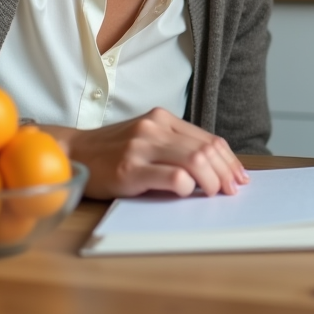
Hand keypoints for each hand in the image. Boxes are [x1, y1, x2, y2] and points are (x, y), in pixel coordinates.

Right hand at [41, 108, 248, 199]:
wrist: (74, 153)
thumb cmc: (112, 151)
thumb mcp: (147, 139)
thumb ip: (175, 146)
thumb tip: (214, 168)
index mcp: (163, 118)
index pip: (209, 139)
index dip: (229, 160)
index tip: (239, 177)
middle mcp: (154, 127)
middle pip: (206, 150)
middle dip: (226, 173)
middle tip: (231, 191)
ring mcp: (141, 146)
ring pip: (194, 161)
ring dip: (211, 182)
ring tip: (213, 194)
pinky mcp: (129, 169)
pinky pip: (172, 177)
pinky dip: (186, 187)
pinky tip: (185, 193)